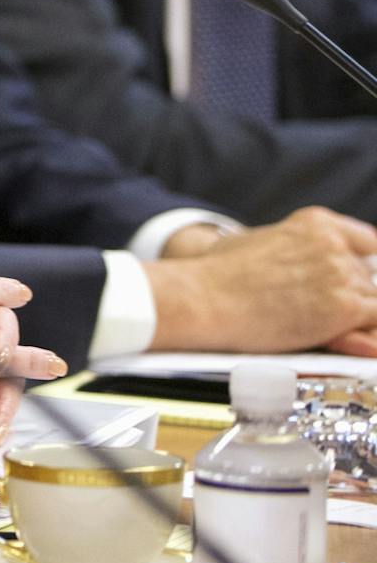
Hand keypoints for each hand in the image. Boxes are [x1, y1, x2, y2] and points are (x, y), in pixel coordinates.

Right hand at [146, 206, 376, 352]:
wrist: (204, 297)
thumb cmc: (217, 274)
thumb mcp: (257, 244)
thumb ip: (293, 252)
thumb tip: (308, 276)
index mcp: (315, 223)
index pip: (367, 242)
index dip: (363, 264)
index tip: (359, 278)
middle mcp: (334, 244)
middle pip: (368, 278)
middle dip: (351, 297)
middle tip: (318, 312)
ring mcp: (342, 274)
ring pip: (373, 302)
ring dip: (355, 319)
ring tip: (321, 328)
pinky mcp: (346, 307)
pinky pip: (374, 324)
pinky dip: (364, 336)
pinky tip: (341, 339)